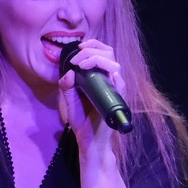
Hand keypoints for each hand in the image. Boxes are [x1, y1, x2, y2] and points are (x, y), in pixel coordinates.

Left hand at [57, 39, 125, 167]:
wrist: (89, 141)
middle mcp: (108, 81)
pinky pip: (121, 84)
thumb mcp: (70, 102)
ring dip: (98, 59)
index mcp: (98, 78)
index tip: (79, 47)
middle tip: (77, 59)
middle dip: (92, 51)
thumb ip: (67, 87)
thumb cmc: (82, 122)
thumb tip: (69, 72)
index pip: (102, 53)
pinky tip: (102, 73)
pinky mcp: (117, 100)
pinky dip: (114, 76)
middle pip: (109, 54)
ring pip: (114, 65)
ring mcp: (114, 90)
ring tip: (82, 65)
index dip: (93, 46)